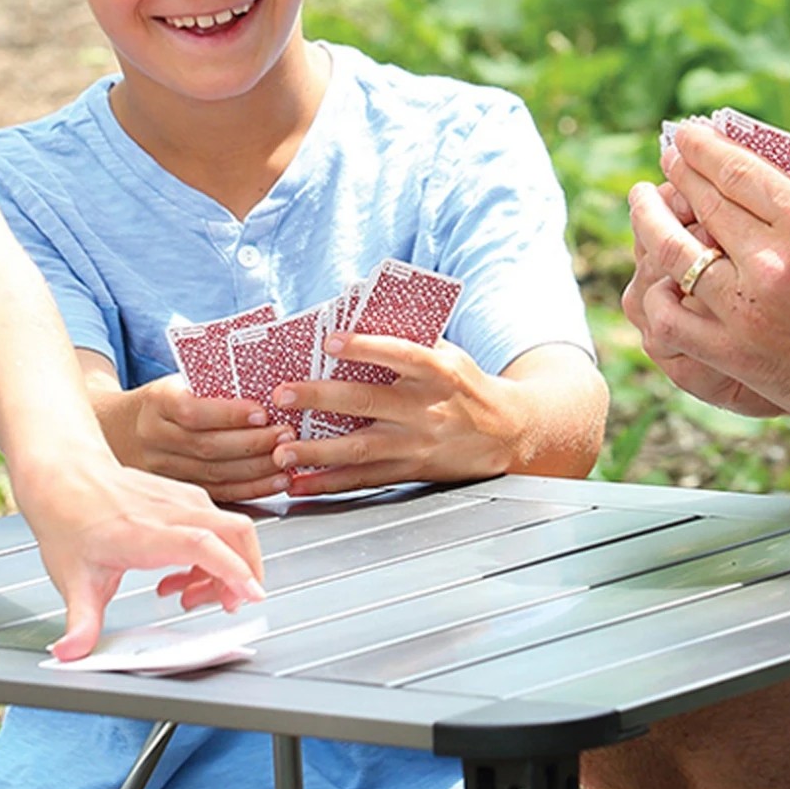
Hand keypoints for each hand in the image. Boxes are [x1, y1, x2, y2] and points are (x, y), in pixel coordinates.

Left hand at [21, 457, 266, 660]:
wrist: (64, 475)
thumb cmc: (69, 519)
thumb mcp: (72, 578)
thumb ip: (80, 621)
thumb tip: (71, 653)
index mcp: (145, 532)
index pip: (203, 545)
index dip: (232, 570)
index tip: (250, 595)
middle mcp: (171, 511)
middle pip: (234, 532)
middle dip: (244, 573)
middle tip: (225, 605)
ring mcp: (181, 500)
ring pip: (230, 529)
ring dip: (226, 567)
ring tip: (190, 596)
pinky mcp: (184, 498)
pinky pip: (217, 525)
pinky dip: (215, 554)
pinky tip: (183, 574)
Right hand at [107, 373, 294, 503]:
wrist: (119, 430)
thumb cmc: (164, 400)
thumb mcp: (177, 381)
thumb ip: (212, 383)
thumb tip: (269, 379)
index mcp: (157, 402)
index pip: (192, 410)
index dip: (228, 414)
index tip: (261, 412)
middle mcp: (156, 437)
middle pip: (207, 446)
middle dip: (253, 443)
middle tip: (285, 434)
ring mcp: (163, 468)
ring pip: (214, 474)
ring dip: (257, 468)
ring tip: (286, 458)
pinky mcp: (176, 490)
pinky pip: (217, 492)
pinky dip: (250, 489)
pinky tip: (275, 482)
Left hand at [265, 333, 519, 493]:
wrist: (508, 432)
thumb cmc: (466, 385)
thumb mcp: (448, 353)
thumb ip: (408, 337)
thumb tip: (354, 304)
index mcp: (437, 371)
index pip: (399, 354)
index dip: (364, 347)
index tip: (329, 340)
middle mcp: (426, 408)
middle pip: (367, 402)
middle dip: (320, 399)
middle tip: (281, 395)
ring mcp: (417, 444)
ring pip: (361, 449)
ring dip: (317, 452)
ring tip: (282, 450)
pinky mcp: (411, 471)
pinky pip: (365, 480)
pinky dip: (329, 483)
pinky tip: (299, 484)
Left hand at [625, 125, 789, 454]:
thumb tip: (751, 181)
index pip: (739, 172)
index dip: (704, 150)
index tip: (685, 137)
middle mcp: (777, 263)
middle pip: (705, 204)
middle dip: (679, 175)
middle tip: (667, 161)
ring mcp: (751, 311)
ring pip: (675, 254)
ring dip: (651, 220)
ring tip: (644, 204)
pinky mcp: (739, 355)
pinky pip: (673, 318)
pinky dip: (658, 293)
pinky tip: (656, 276)